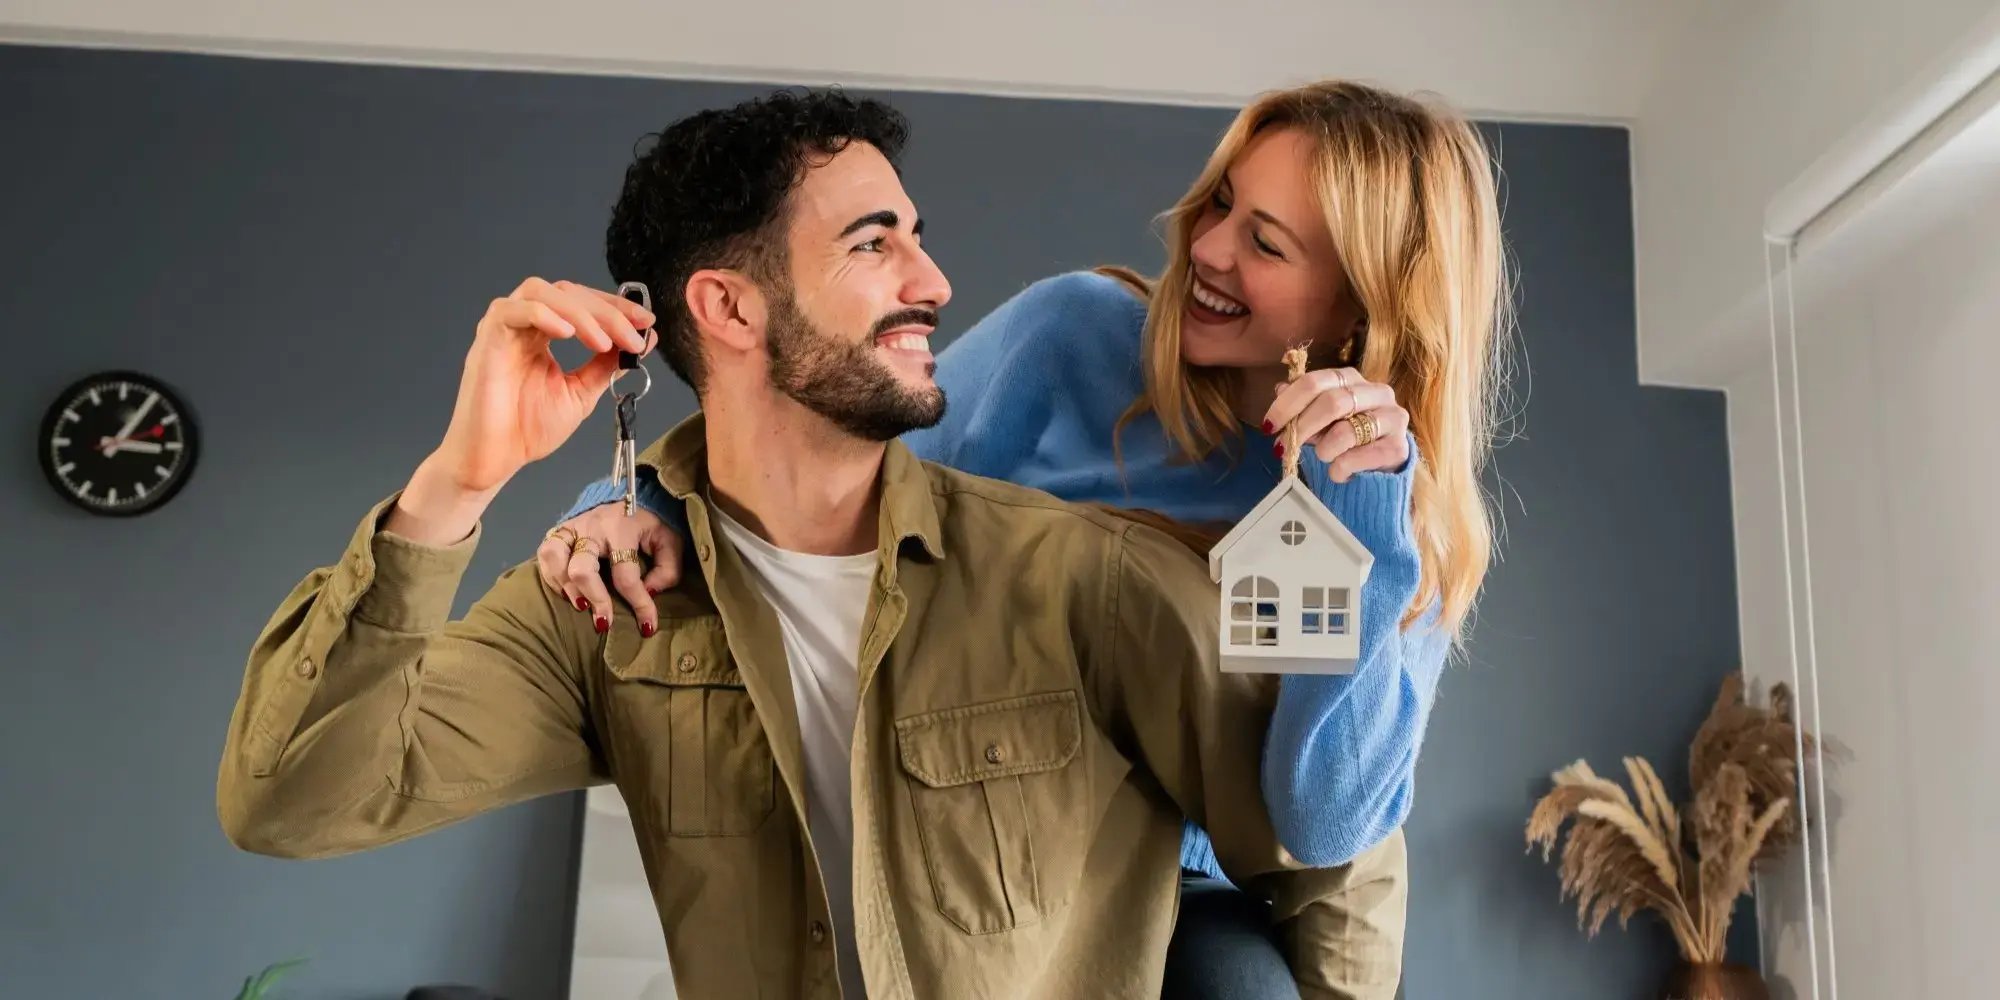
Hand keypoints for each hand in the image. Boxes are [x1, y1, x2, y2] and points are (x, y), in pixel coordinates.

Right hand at [432, 278, 655, 493]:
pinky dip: (544, 315)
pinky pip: (511, 311)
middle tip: (632, 336)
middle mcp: (523, 325)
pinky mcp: (487, 340)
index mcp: (544, 333)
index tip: (646, 323)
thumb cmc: (527, 428)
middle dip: (606, 311)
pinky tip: (568, 334)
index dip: (615, 307)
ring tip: (603, 343)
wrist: (495, 459)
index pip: (581, 301)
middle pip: (566, 292)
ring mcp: (504, 330)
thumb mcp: (581, 392)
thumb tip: (642, 341)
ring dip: (580, 312)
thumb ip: (606, 365)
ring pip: (541, 292)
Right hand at [537, 503, 681, 636]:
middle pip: (582, 569)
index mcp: (623, 528)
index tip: (647, 626)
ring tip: (581, 605)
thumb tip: (649, 592)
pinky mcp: (560, 530)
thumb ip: (668, 568)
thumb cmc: (650, 524)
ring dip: (565, 587)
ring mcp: (572, 526)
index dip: (638, 604)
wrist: (631, 495)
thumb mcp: (670, 541)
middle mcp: (593, 526)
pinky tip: (566, 593)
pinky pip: (544, 553)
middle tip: (604, 621)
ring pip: (554, 557)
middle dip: (593, 598)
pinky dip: (551, 577)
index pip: (626, 574)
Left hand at [1261, 367, 1410, 482]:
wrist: (1381, 463)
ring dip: (1323, 450)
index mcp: (1352, 378)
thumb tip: (1280, 390)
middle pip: (1331, 403)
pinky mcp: (1398, 448)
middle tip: (1283, 448)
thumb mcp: (1320, 417)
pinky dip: (1339, 469)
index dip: (1287, 404)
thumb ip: (1302, 402)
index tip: (1269, 425)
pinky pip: (1356, 459)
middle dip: (1301, 428)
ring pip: (1344, 433)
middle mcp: (1378, 392)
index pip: (1315, 382)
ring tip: (1324, 458)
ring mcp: (1392, 418)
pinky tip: (1339, 472)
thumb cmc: (1345, 435)